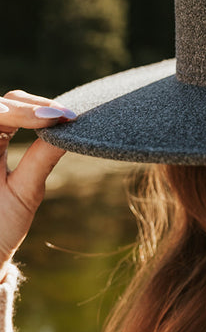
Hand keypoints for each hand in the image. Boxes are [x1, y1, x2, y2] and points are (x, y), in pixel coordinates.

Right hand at [0, 90, 75, 279]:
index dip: (39, 108)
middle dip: (26, 108)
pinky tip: (6, 121)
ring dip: (11, 112)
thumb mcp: (24, 190)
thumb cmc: (0, 227)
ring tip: (43, 119)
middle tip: (56, 116)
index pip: (15, 107)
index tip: (69, 116)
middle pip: (1, 104)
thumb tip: (72, 129)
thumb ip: (40, 158)